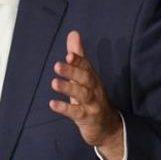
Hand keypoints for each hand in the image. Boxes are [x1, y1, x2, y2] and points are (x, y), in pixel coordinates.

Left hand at [49, 31, 123, 159]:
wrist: (108, 126)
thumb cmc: (92, 97)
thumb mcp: (85, 76)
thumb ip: (78, 56)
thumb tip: (73, 33)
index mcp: (92, 77)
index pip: (86, 66)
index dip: (78, 60)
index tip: (69, 55)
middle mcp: (94, 89)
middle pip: (85, 78)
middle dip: (72, 71)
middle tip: (57, 65)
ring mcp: (92, 104)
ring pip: (82, 94)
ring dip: (68, 88)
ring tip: (54, 82)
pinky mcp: (87, 118)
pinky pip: (77, 113)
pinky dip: (65, 108)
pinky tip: (52, 104)